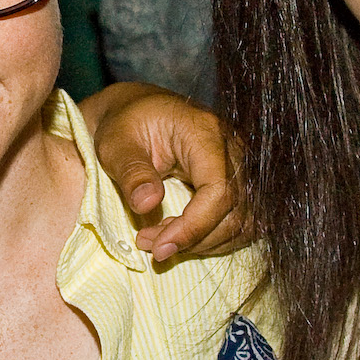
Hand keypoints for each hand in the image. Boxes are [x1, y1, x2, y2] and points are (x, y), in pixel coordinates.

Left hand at [81, 83, 247, 260]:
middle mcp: (234, 149)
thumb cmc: (126, 124)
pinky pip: (241, 223)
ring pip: (243, 223)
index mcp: (205, 133)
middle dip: (193, 239)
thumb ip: (132, 173)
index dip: (194, 227)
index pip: (219, 190)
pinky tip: (179, 236)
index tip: (160, 247)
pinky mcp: (239, 183)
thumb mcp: (116, 145)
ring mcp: (241, 167)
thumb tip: (148, 204)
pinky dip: (213, 238)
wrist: (139, 112)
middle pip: (235, 211)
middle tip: (149, 244)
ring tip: (160, 240)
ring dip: (203, 243)